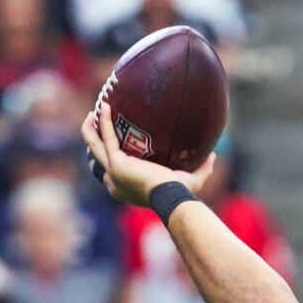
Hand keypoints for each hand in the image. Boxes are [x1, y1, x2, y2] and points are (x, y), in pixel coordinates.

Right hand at [79, 101, 214, 211]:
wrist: (171, 196)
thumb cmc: (180, 193)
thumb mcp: (191, 180)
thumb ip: (201, 169)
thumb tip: (213, 155)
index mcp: (125, 188)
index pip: (112, 173)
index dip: (110, 157)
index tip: (113, 141)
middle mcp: (114, 182)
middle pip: (97, 159)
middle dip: (94, 140)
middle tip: (95, 123)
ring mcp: (112, 173)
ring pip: (94, 147)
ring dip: (90, 129)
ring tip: (94, 112)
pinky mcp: (115, 162)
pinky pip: (106, 137)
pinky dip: (104, 122)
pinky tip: (106, 106)